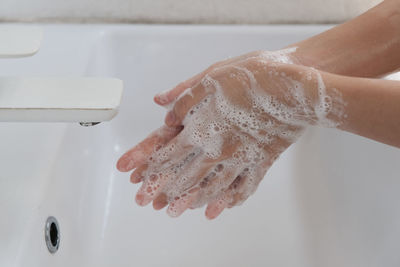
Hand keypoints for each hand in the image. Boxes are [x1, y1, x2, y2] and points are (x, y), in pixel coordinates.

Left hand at [117, 51, 345, 218]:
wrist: (293, 88)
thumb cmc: (254, 77)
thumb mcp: (212, 76)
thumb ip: (184, 95)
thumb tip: (164, 107)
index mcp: (202, 127)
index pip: (170, 152)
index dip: (151, 165)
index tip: (139, 176)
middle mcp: (218, 149)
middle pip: (187, 175)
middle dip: (167, 190)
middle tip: (154, 203)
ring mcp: (241, 158)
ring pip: (213, 186)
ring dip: (194, 200)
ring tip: (180, 210)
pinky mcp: (262, 161)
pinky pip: (245, 187)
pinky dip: (232, 199)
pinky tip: (224, 207)